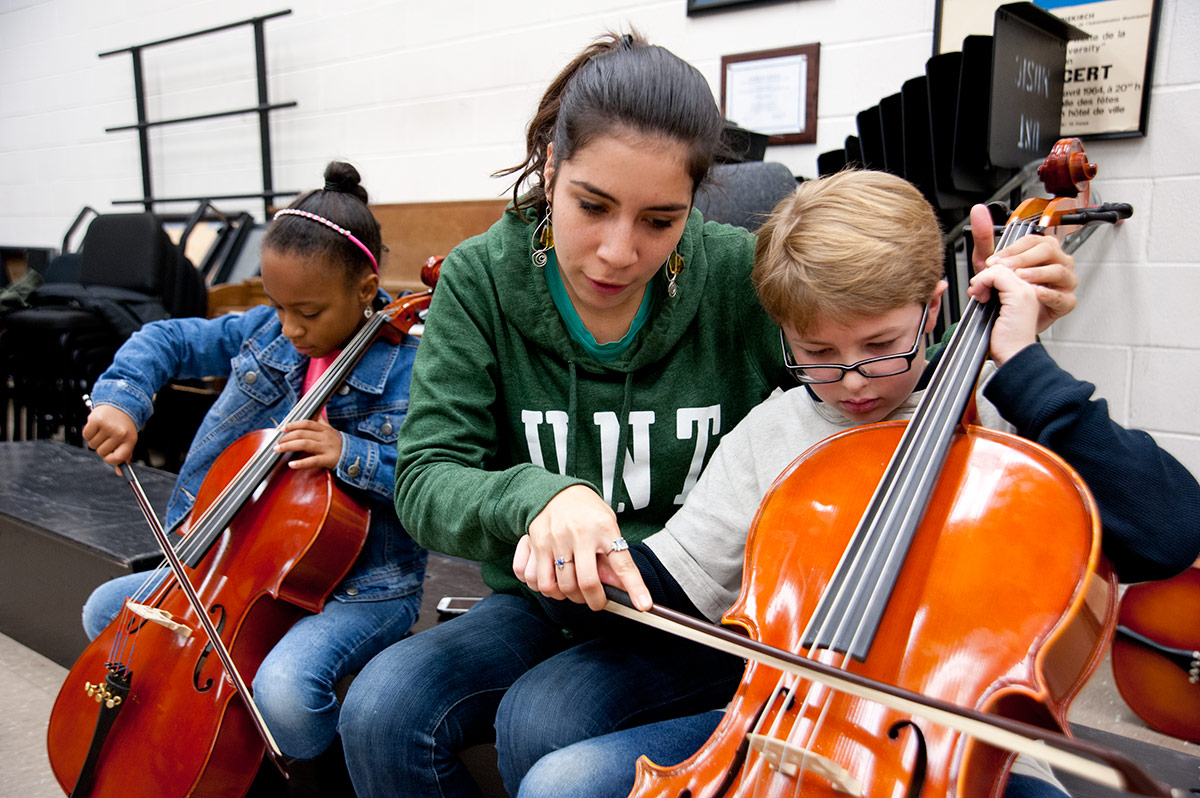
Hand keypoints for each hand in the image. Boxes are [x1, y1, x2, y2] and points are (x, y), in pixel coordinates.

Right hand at [82, 405, 137, 472]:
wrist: (119, 404)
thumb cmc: (123, 427)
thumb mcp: (127, 440)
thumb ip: (124, 456)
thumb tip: (119, 473)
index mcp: (130, 440)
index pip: (118, 458)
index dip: (110, 460)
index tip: (108, 456)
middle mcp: (120, 433)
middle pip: (102, 453)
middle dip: (102, 447)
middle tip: (107, 437)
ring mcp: (108, 427)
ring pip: (92, 445)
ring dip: (95, 440)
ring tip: (103, 430)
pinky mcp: (96, 420)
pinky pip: (86, 436)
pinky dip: (88, 433)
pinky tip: (96, 426)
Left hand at [273, 418, 342, 469]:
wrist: (355, 455)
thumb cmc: (338, 443)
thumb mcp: (331, 430)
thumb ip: (321, 421)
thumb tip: (315, 411)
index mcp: (324, 429)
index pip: (306, 423)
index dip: (293, 425)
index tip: (282, 428)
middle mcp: (324, 437)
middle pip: (302, 434)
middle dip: (287, 437)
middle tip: (276, 443)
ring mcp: (326, 448)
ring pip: (305, 444)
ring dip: (289, 446)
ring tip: (278, 450)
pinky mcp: (328, 460)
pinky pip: (313, 461)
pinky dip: (301, 463)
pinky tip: (291, 465)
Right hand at [513, 484, 651, 611]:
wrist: (556, 492)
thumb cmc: (587, 512)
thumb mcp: (608, 527)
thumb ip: (615, 557)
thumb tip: (624, 588)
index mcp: (605, 529)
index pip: (623, 564)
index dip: (634, 588)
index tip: (643, 605)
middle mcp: (581, 534)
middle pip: (588, 582)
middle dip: (596, 601)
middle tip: (597, 601)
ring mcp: (558, 539)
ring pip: (564, 586)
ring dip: (574, 597)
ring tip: (578, 593)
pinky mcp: (538, 544)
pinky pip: (542, 581)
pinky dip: (552, 592)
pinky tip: (559, 587)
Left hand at [968, 264, 1039, 364]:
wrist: (1012, 355)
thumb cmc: (1004, 339)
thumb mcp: (995, 310)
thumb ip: (992, 292)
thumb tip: (980, 281)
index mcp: (1026, 290)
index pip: (1007, 267)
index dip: (988, 274)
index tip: (979, 288)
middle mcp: (1030, 287)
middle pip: (1003, 265)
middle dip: (984, 275)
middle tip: (976, 292)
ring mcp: (1027, 290)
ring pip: (1000, 267)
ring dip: (982, 279)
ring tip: (979, 295)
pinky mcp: (1020, 295)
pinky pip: (997, 273)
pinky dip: (982, 281)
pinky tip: (980, 296)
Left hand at [970, 204, 1076, 331]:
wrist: (1008, 321)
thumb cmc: (1005, 290)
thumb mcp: (990, 264)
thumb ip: (983, 237)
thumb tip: (978, 210)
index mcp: (1042, 250)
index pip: (1032, 240)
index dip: (1012, 249)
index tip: (994, 261)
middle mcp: (1058, 262)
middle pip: (1049, 250)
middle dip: (1024, 258)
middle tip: (1006, 268)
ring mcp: (1065, 282)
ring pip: (1059, 270)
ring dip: (1038, 273)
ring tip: (1021, 278)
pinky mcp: (1067, 302)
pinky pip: (1064, 296)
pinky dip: (1050, 294)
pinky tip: (1036, 293)